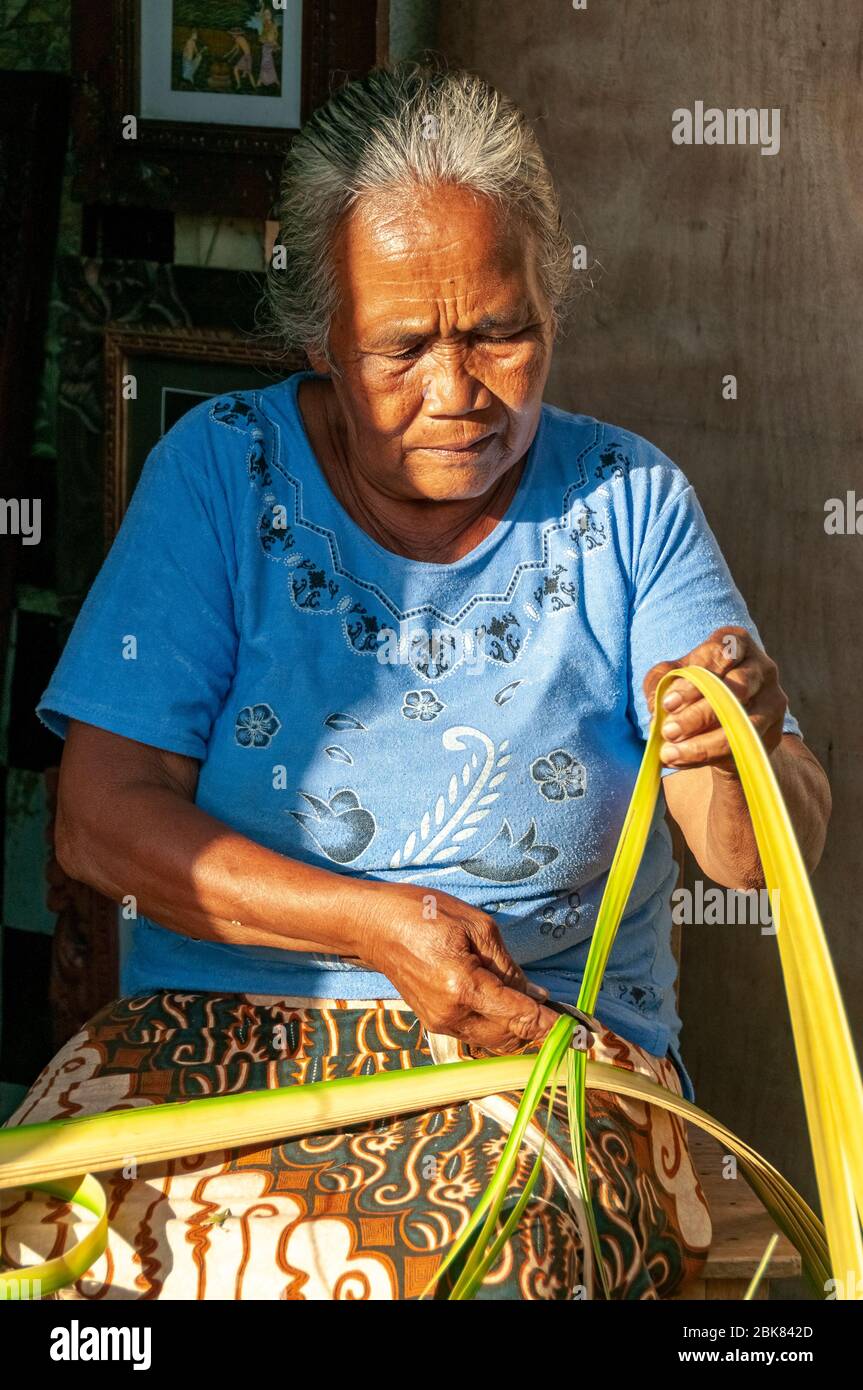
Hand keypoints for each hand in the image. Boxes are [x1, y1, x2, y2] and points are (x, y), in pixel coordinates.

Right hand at [350, 882, 557, 1052]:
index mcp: (463, 987)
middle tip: (562, 1014)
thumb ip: (508, 966)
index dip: (552, 1026)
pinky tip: (507, 1002)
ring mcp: (440, 1023)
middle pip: (510, 1036)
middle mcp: (452, 1014)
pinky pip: (477, 1033)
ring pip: (495, 1040)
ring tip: (535, 1005)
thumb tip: (536, 995)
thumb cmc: (423, 913)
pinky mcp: (435, 1023)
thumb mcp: (476, 926)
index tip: (580, 1032)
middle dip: (538, 1028)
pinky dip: (498, 1024)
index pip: (519, 1017)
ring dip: (519, 1028)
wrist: (372, 925)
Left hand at [643, 626, 787, 774]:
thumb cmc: (695, 686)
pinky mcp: (773, 731)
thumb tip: (657, 706)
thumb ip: (661, 682)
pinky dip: (709, 756)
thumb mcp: (672, 676)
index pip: (718, 656)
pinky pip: (742, 746)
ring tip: (670, 754)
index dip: (693, 681)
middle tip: (667, 732)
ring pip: (742, 723)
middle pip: (735, 689)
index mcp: (735, 643)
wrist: (723, 718)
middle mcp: (761, 667)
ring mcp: (772, 700)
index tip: (668, 704)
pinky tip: (682, 761)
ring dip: (703, 743)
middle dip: (698, 714)